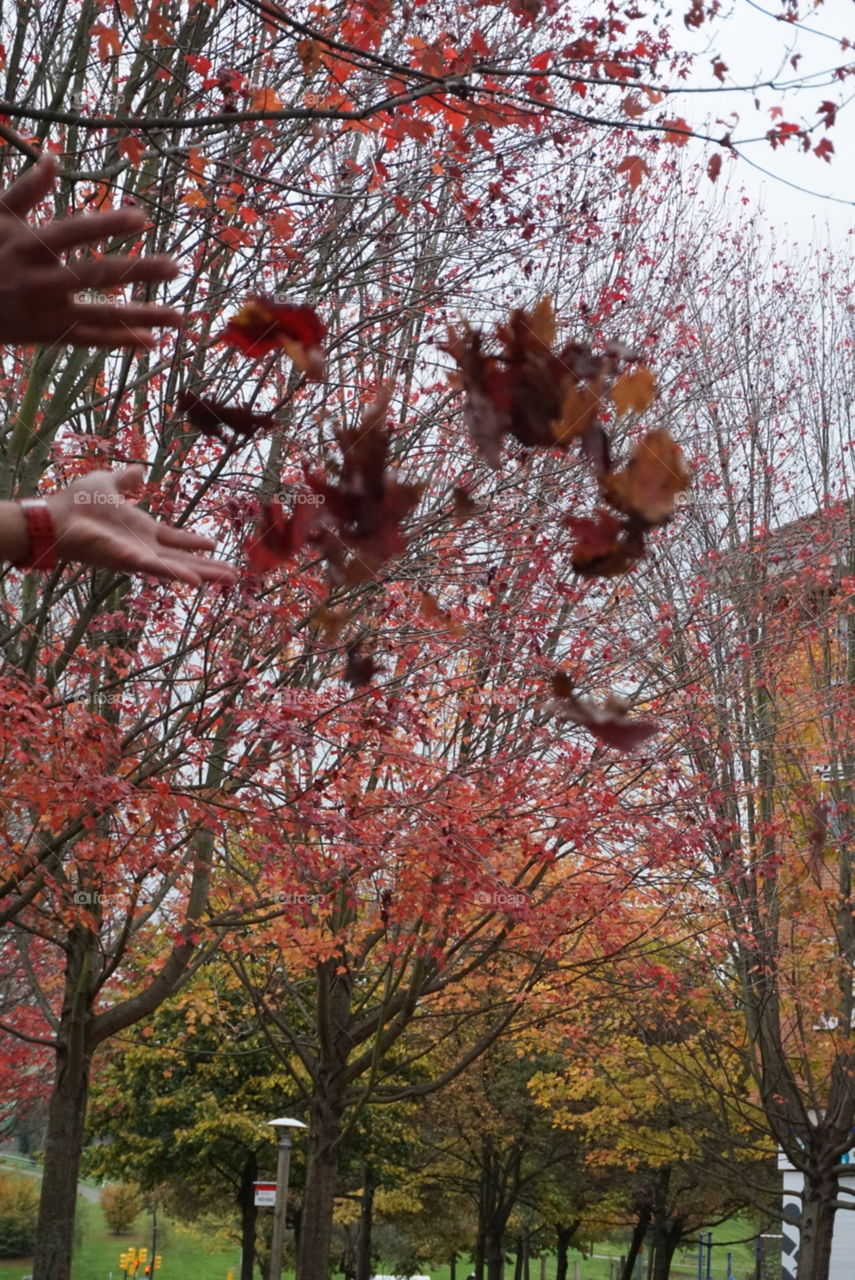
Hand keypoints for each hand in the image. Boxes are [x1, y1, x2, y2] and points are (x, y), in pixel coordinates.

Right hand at [0, 153, 182, 347]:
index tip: (141, 218)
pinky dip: (120, 341)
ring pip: (101, 315)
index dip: (107, 225)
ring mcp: (47, 311)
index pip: (73, 232)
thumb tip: (52, 158)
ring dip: (142, 316)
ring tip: (179, 317)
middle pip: (95, 275)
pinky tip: (152, 341)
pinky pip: (91, 339)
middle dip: (137, 271)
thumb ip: (25, 191)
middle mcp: (40, 280)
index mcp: (28, 245)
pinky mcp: (49, 334)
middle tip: (176, 267)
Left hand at [46, 467, 237, 585]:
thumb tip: (140, 470)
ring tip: (227, 580)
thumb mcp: (108, 483)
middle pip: (184, 559)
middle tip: (234, 576)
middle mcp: (144, 546)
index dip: (194, 542)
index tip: (215, 544)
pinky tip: (196, 581)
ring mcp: (138, 555)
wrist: (56, 515)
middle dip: (210, 567)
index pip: (175, 538)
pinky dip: (176, 574)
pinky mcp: (129, 559)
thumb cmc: (78, 502)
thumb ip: (127, 481)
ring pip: (177, 567)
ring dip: (203, 574)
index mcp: (142, 530)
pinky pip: (156, 569)